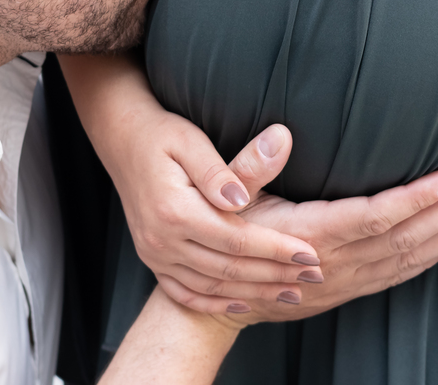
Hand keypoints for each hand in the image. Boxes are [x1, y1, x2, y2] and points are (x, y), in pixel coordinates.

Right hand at [97, 108, 329, 312]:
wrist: (122, 140)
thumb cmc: (162, 135)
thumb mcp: (190, 141)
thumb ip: (221, 171)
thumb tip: (242, 197)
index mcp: (174, 211)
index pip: (237, 240)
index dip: (276, 250)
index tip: (311, 255)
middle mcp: (162, 240)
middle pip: (228, 268)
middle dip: (275, 275)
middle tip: (315, 277)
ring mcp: (154, 253)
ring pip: (211, 285)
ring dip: (254, 292)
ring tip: (292, 293)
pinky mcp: (153, 258)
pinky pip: (185, 292)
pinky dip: (215, 302)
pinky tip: (244, 302)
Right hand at [160, 140, 437, 320]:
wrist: (212, 301)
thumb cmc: (221, 233)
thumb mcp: (226, 195)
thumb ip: (251, 166)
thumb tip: (280, 133)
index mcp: (309, 234)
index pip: (375, 216)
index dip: (416, 199)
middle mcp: (333, 263)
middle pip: (404, 238)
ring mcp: (344, 281)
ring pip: (408, 260)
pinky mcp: (348, 289)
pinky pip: (399, 276)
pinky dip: (430, 257)